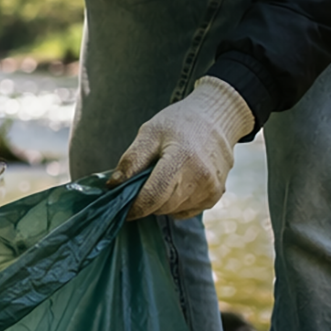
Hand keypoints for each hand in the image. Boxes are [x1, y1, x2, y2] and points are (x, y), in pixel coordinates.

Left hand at [111, 76, 253, 219]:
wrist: (216, 119)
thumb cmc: (179, 124)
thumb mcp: (149, 133)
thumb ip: (132, 160)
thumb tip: (113, 186)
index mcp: (182, 159)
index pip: (153, 196)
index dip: (134, 207)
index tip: (122, 208)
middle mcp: (200, 178)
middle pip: (161, 207)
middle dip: (146, 202)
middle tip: (140, 184)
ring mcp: (211, 189)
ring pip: (172, 211)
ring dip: (160, 203)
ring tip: (162, 177)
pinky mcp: (215, 196)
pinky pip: (185, 211)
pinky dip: (175, 204)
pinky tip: (177, 183)